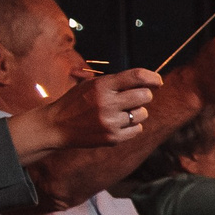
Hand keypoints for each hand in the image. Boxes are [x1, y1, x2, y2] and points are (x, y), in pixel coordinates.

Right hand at [10, 69, 164, 158]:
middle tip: (133, 98)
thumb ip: (117, 82)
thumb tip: (149, 81)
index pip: (137, 76)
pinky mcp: (112, 138)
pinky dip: (131, 126)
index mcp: (102, 85)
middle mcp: (107, 103)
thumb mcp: (91, 84)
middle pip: (146, 96)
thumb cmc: (77, 101)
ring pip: (143, 114)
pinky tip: (117, 123)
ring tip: (120, 112)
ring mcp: (110, 122)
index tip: (157, 81)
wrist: (56, 125)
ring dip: (136, 112)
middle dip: (143, 95)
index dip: (152, 77)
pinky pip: (138, 129)